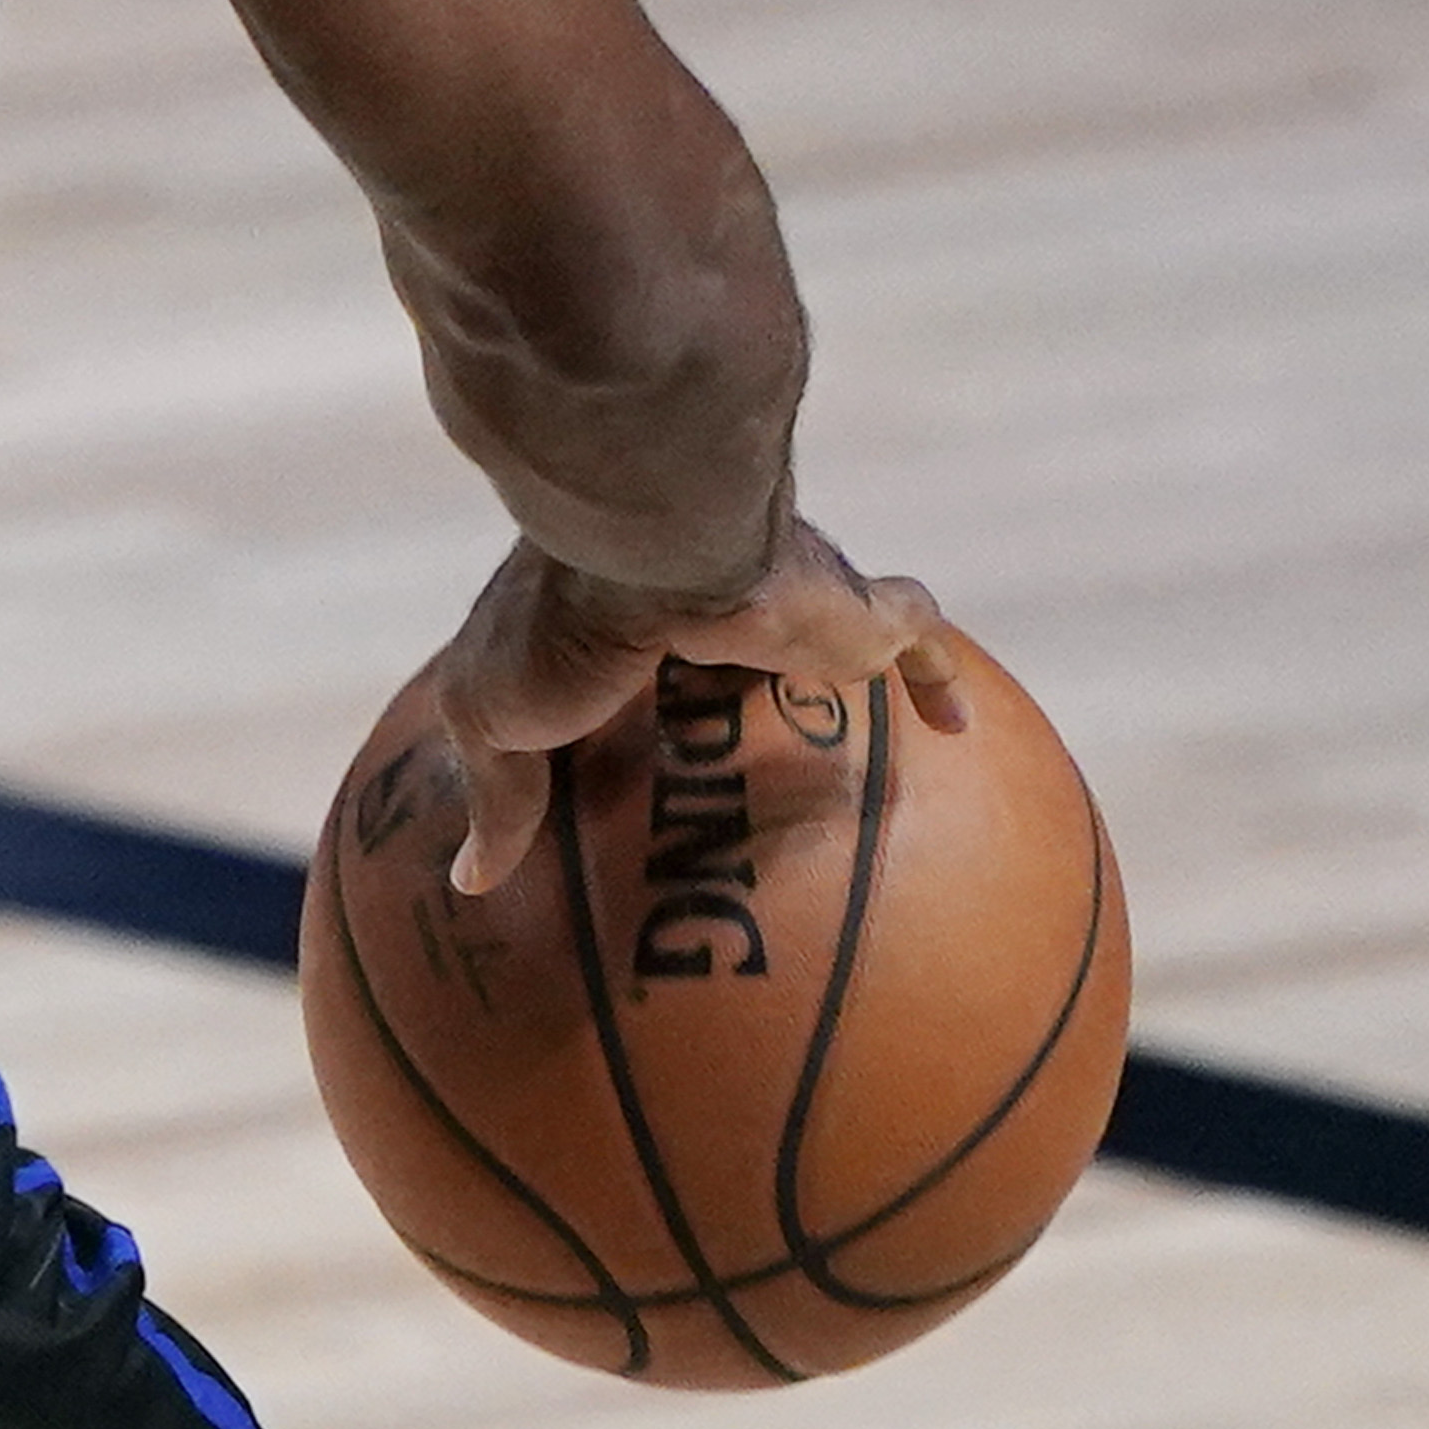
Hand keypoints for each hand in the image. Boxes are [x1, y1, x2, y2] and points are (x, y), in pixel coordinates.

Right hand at [397, 518, 963, 896]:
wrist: (649, 550)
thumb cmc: (558, 628)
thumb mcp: (494, 722)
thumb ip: (501, 797)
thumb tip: (471, 878)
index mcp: (610, 609)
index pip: (625, 648)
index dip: (629, 675)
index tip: (629, 720)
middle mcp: (705, 594)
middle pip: (737, 639)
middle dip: (748, 666)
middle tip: (756, 729)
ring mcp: (783, 597)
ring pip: (824, 630)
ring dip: (842, 666)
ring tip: (867, 735)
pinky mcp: (849, 609)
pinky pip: (914, 636)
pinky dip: (935, 678)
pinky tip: (956, 728)